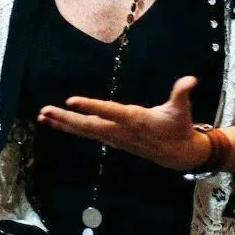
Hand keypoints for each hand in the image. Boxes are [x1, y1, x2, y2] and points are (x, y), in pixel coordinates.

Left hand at [39, 75, 209, 170]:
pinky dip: (72, 129)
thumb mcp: (181, 109)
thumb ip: (182, 93)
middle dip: (66, 119)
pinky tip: (58, 123)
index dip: (91, 107)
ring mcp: (115, 138)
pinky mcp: (112, 140)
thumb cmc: (178, 126)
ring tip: (43, 117)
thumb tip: (190, 80)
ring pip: (85, 131)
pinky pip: (88, 134)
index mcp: (135, 120)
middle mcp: (121, 131)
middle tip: (45, 112)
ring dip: (63, 124)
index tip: (72, 101)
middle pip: (89, 126)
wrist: (178, 154)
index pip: (109, 112)